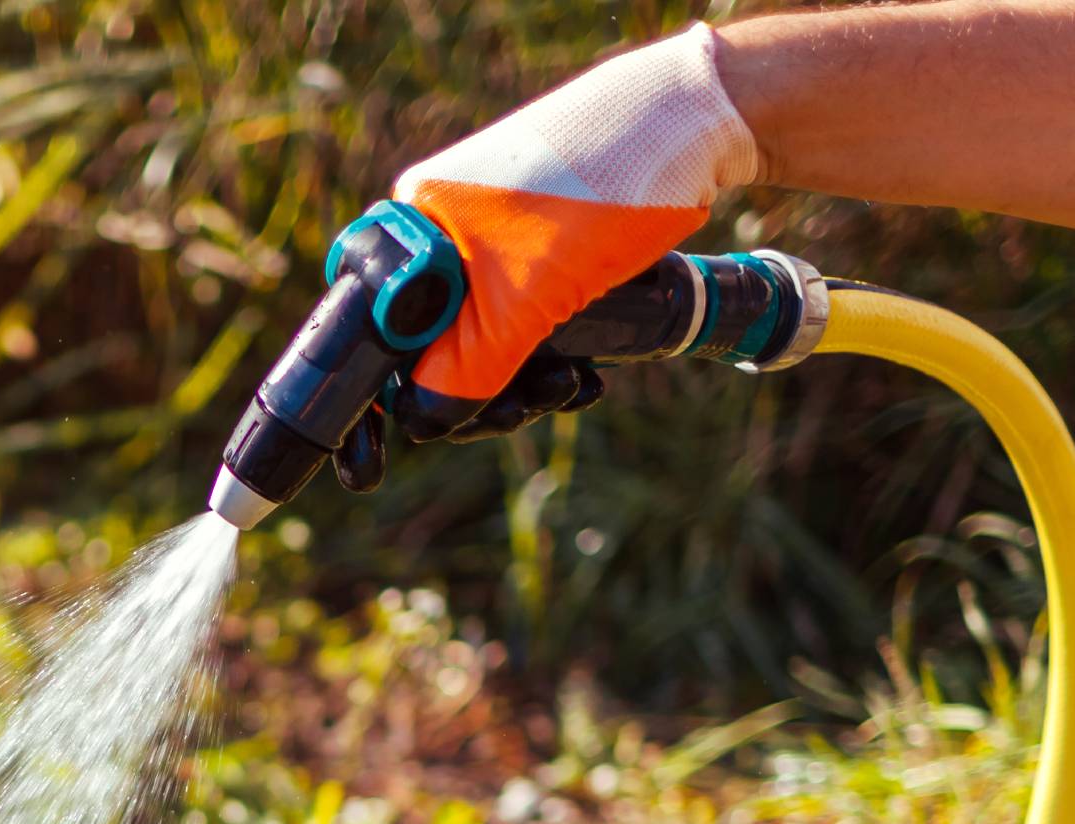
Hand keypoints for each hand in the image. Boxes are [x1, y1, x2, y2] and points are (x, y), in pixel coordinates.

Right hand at [336, 24, 757, 490]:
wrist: (697, 121)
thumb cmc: (602, 193)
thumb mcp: (524, 299)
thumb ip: (467, 368)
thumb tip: (427, 423)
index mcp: (416, 227)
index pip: (377, 334)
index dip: (389, 399)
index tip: (401, 451)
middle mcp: (442, 229)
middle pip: (431, 347)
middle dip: (478, 395)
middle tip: (526, 413)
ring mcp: (490, 236)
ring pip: (481, 340)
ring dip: (522, 382)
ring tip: (572, 389)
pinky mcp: (536, 245)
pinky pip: (519, 320)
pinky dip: (547, 357)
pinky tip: (584, 375)